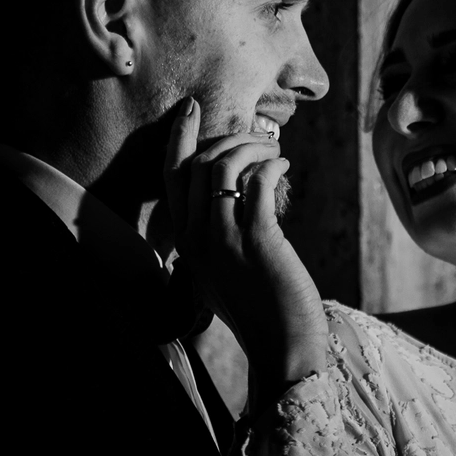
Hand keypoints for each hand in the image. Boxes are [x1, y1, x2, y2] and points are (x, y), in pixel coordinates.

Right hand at [162, 97, 328, 393]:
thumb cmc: (261, 312)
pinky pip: (257, 181)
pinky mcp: (257, 239)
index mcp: (186, 246)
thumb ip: (216, 243)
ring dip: (251, 147)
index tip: (190, 110)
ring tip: (274, 150)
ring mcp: (224, 239)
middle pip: (196, 165)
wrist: (283, 346)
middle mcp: (197, 239)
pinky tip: (284, 167)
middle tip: (257, 134)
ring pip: (224, 167)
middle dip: (227, 138)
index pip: (171, 178)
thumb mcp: (223, 275)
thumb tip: (234, 199)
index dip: (179, 139)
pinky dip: (271, 165)